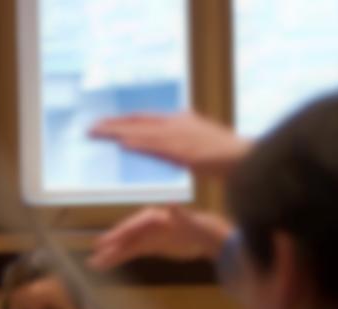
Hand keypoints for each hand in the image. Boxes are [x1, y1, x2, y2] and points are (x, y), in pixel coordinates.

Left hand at [89, 110, 251, 175]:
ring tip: (97, 134)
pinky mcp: (184, 151)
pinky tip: (123, 144)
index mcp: (182, 121)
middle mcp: (178, 125)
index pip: (146, 119)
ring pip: (142, 133)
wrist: (246, 160)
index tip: (107, 125)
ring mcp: (181, 137)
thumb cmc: (228, 159)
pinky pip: (156, 147)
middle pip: (138, 122)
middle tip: (91, 129)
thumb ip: (183, 146)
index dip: (125, 122)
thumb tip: (172, 151)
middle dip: (113, 125)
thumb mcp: (201, 147)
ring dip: (118, 133)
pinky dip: (139, 145)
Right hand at [89, 206, 233, 271]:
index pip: (135, 224)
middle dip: (111, 244)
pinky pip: (131, 252)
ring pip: (126, 245)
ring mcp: (148, 235)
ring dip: (111, 254)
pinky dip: (119, 258)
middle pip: (127, 234)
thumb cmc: (204, 229)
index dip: (121, 232)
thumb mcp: (195, 224)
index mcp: (157, 216)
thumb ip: (182, 216)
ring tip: (95, 264)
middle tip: (95, 253)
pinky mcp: (150, 246)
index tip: (107, 240)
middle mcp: (149, 224)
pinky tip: (107, 264)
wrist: (210, 238)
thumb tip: (172, 204)